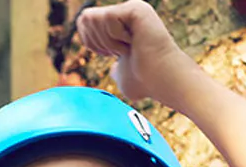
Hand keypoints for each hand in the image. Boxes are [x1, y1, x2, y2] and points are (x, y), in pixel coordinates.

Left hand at [76, 0, 198, 106]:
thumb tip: (115, 71)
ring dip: (106, 40)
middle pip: (85, 17)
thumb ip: (116, 70)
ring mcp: (132, 7)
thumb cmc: (145, 81)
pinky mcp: (136, 8)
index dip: (92, 42)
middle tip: (121, 51)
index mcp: (122, 24)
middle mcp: (126, 12)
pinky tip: (133, 41)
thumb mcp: (122, 76)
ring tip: (128, 46)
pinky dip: (115, 36)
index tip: (114, 54)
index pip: (85, 22)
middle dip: (96, 41)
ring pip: (93, 17)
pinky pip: (108, 17)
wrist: (161, 79)